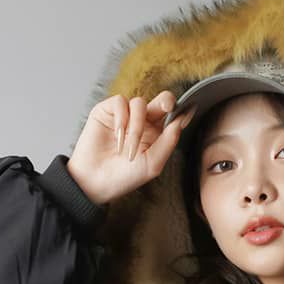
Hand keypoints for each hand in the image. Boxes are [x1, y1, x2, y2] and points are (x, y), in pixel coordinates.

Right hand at [65, 91, 192, 206]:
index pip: (170, 117)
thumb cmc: (123, 178)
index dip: (180, 111)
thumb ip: (167, 142)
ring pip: (139, 104)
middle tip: (167, 106)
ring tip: (128, 148)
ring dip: (136, 126)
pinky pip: (119, 102)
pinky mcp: (107, 111)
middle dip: (166, 101)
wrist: (95, 183)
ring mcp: (124, 116)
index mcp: (155, 135)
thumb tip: (180, 121)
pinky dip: (121, 119)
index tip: (187, 112)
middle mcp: (142, 123)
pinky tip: (117, 137)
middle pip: (159, 101)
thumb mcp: (152, 164)